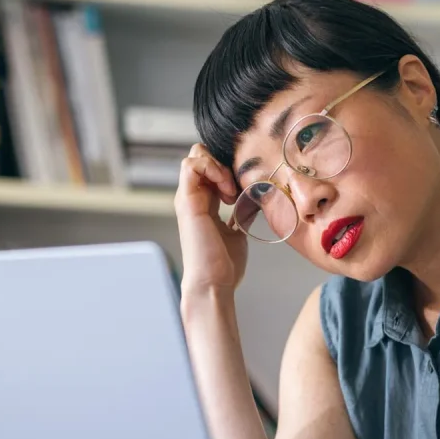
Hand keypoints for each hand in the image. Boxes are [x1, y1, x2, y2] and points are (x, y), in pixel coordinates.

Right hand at [173, 143, 247, 293]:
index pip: (211, 168)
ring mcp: (188, 197)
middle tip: (238, 186)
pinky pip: (191, 165)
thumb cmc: (224, 265)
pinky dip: (212, 169)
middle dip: (223, 161)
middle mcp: (193, 197)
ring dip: (218, 166)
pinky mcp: (187, 201)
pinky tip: (227, 191)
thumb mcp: (237, 232)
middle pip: (201, 155)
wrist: (214, 283)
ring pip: (195, 155)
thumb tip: (252, 205)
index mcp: (204, 203)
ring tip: (231, 190)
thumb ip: (240, 216)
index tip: (246, 187)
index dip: (229, 168)